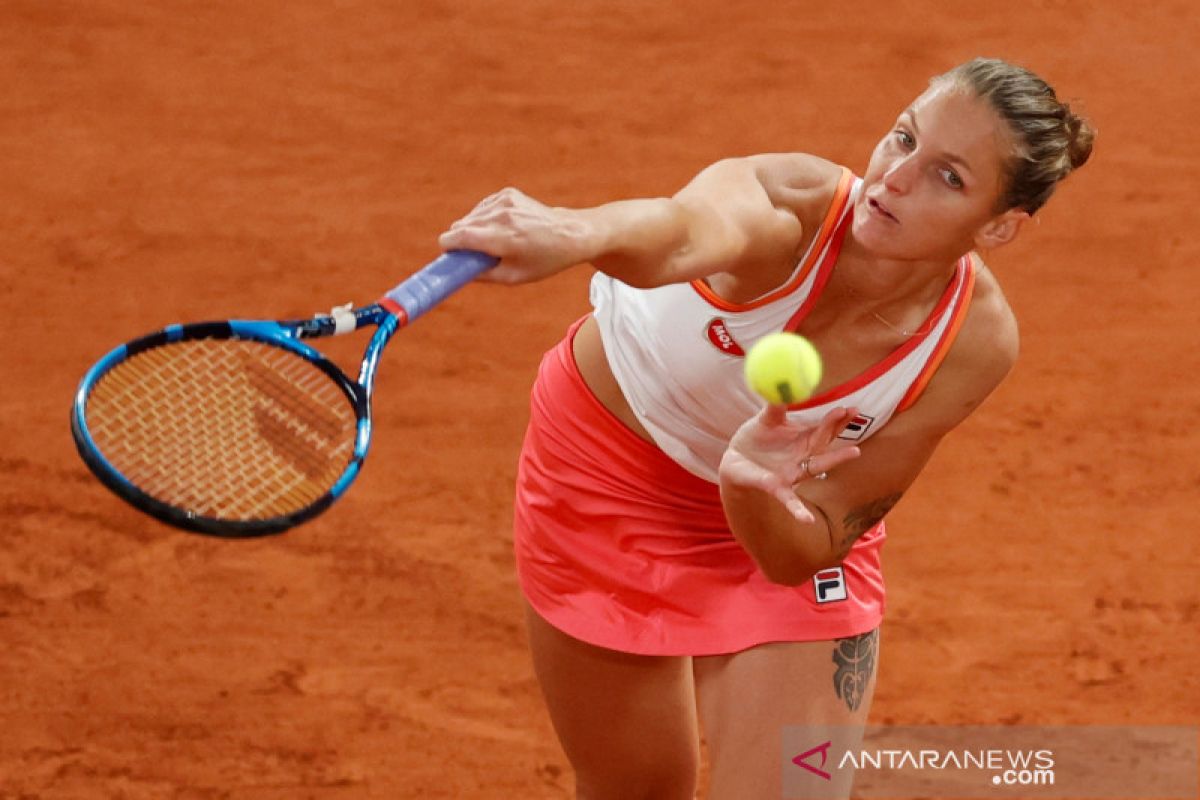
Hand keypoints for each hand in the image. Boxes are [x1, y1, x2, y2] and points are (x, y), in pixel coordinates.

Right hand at [438, 188, 593, 283]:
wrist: (570, 234)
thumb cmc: (544, 260)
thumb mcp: (514, 277)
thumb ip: (483, 275)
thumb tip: (458, 272)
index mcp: (503, 238)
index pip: (460, 236)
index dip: (448, 246)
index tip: (447, 254)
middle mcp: (502, 216)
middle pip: (461, 225)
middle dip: (461, 240)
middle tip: (473, 254)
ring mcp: (505, 201)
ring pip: (470, 216)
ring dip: (473, 229)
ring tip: (494, 241)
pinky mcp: (507, 193)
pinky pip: (482, 207)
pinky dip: (485, 218)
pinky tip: (501, 227)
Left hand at [718, 405, 861, 522]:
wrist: (734, 461)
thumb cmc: (754, 439)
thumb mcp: (765, 419)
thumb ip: (775, 404)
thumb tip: (784, 380)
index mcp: (801, 439)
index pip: (824, 427)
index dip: (837, 417)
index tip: (850, 406)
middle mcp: (803, 456)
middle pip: (825, 442)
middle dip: (840, 429)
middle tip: (854, 414)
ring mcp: (793, 473)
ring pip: (818, 466)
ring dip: (836, 459)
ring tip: (856, 452)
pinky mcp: (778, 487)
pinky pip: (790, 501)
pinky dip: (799, 511)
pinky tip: (807, 520)